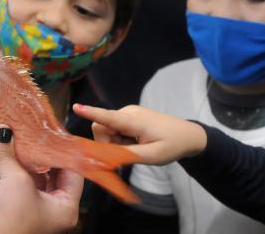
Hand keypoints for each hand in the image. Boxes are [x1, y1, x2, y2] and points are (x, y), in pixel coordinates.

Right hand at [0, 126, 83, 233]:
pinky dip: (0, 174)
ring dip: (14, 162)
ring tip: (8, 142)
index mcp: (65, 207)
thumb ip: (10, 156)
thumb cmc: (7, 224)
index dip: (63, 152)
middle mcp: (50, 211)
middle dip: (35, 154)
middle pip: (47, 174)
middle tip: (29, 134)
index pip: (73, 172)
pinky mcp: (7, 213)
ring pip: (25, 179)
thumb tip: (4, 133)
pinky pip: (8, 187)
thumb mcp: (15, 182)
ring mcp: (28, 212)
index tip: (53, 134)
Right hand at [72, 104, 206, 164]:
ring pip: (107, 130)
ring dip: (115, 144)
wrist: (188, 136)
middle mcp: (128, 113)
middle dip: (106, 144)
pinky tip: (135, 144)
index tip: (76, 107)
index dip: (91, 113)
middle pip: (102, 127)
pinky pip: (114, 129)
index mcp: (134, 120)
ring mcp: (128, 114)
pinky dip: (120, 140)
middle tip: (125, 155)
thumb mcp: (152, 156)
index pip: (108, 116)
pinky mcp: (129, 117)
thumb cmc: (172, 145)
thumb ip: (128, 155)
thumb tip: (106, 156)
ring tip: (135, 148)